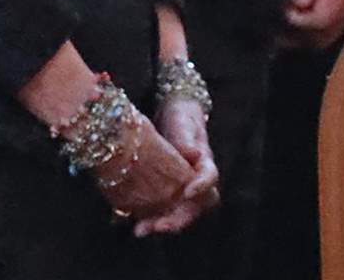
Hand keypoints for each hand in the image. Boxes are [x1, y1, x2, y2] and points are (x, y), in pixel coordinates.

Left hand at [92, 112, 204, 233]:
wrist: (168, 115)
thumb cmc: (180, 116)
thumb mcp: (184, 120)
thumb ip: (187, 137)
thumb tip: (192, 154)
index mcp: (204, 163)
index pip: (210, 178)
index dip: (201, 187)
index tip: (187, 192)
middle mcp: (195, 182)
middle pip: (194, 207)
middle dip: (177, 219)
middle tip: (158, 226)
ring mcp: (181, 189)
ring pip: (177, 213)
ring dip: (160, 223)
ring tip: (141, 229)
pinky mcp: (166, 193)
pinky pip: (162, 210)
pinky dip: (149, 218)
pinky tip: (133, 221)